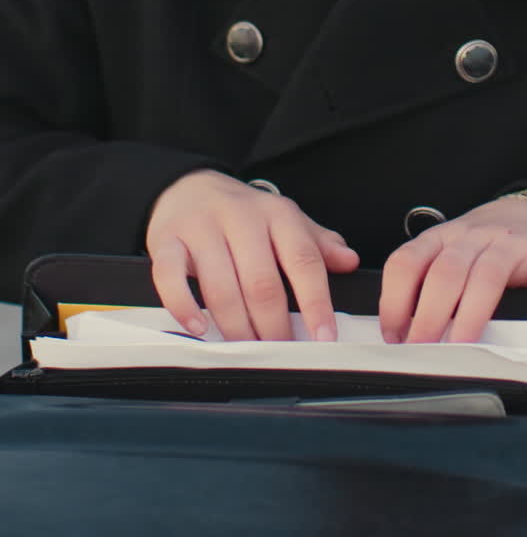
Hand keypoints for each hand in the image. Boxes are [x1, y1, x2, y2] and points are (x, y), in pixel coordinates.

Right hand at [146, 170, 358, 340]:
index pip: (303, 261)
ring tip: (247, 348)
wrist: (187, 185)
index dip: (316, 302)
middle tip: (281, 351)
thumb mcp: (284, 220)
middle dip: (274, 326)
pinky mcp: (166, 240)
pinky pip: (170, 277)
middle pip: (262, 282)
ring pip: (221, 287)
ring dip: (236, 326)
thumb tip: (349, 261)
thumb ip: (317, 243)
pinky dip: (184, 306)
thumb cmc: (241, 212)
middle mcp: (241, 218)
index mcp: (277, 215)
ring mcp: (202, 229)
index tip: (324, 335)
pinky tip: (198, 327)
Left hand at [379, 196, 526, 343]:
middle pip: (445, 273)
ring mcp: (508, 242)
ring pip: (487, 275)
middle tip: (423, 348)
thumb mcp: (445, 252)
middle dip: (429, 315)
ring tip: (463, 344)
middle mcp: (471, 236)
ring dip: (472, 314)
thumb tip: (401, 333)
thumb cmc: (482, 242)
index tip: (393, 334)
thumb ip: (426, 283)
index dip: (395, 300)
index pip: (407, 263)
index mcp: (440, 238)